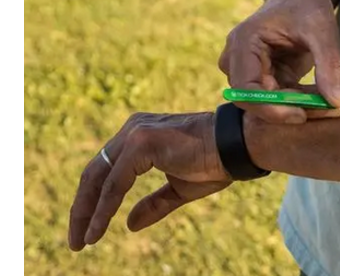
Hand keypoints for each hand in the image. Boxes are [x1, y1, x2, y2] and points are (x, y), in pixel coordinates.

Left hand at [68, 111, 230, 250]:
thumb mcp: (178, 189)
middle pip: (95, 171)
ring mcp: (135, 133)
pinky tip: (96, 232)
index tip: (86, 231)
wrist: (234, 148)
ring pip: (98, 177)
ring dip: (86, 212)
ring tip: (81, 241)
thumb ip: (153, 204)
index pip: (106, 169)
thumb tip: (128, 224)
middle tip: (76, 241)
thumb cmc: (212, 162)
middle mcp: (133, 128)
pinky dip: (102, 210)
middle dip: (82, 208)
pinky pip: (114, 184)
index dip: (92, 201)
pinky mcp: (141, 143)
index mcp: (140, 135)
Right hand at [218, 0, 339, 123]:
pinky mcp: (265, 77)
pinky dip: (305, 101)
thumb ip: (329, 64)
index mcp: (244, 42)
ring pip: (271, 104)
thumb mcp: (322, 27)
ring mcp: (250, 70)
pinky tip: (331, 96)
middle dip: (292, 110)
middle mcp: (239, 59)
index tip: (302, 115)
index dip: (270, 108)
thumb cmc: (306, 1)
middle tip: (331, 111)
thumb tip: (337, 103)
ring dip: (303, 107)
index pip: (246, 89)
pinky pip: (282, 99)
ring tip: (337, 104)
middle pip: (257, 101)